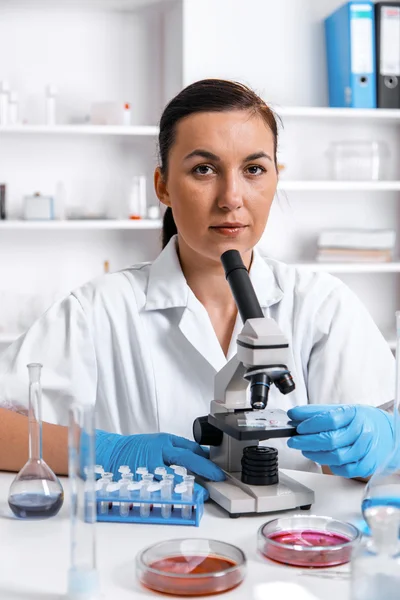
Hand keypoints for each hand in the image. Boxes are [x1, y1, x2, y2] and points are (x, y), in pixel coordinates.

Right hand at [95, 430, 224, 484]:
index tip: (217, 471)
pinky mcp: (139, 481)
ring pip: (171, 476)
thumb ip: (183, 448)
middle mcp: (157, 453)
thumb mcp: (162, 441)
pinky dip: (168, 495)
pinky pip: (156, 489)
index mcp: (165, 442)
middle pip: (183, 460)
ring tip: (201, 494)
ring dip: (188, 486)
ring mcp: (148, 468)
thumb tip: (204, 456)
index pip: (189, 450)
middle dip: (202, 469)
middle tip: (216, 478)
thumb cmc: (138, 448)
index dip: (206, 461)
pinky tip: (178, 501)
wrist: (111, 453)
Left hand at [287, 404, 393, 477]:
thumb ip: (314, 412)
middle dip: (307, 442)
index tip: (298, 428)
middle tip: (294, 441)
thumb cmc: (358, 421)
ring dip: (316, 455)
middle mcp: (362, 431)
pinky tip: (324, 459)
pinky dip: (331, 466)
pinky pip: (346, 470)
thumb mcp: (338, 410)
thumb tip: (293, 414)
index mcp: (354, 414)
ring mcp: (366, 449)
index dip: (311, 425)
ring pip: (337, 457)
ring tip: (306, 450)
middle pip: (331, 440)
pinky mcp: (367, 464)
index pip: (330, 419)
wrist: (385, 432)